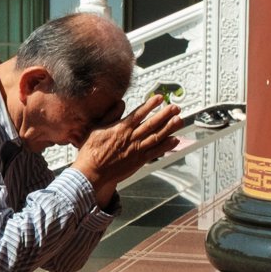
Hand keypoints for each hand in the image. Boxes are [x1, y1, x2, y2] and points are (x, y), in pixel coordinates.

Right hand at [71, 96, 185, 202]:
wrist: (92, 173)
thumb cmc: (91, 151)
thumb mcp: (96, 128)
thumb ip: (110, 115)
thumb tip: (121, 103)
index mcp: (121, 128)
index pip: (139, 113)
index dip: (150, 105)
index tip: (159, 98)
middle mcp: (131, 138)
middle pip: (152, 123)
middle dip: (165, 114)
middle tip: (176, 107)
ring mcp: (137, 150)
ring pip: (156, 136)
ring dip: (169, 128)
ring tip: (179, 120)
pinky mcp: (139, 161)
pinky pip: (155, 152)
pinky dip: (166, 146)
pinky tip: (175, 140)